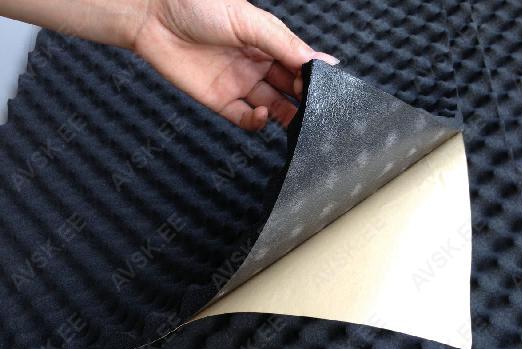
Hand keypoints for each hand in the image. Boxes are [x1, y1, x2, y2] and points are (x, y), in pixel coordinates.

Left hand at [133, 0, 338, 129]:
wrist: (154, 18)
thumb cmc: (199, 8)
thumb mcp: (249, 21)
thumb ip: (283, 44)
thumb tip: (319, 61)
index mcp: (268, 42)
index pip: (299, 63)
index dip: (313, 75)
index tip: (326, 85)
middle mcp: (257, 65)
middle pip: (289, 88)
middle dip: (304, 98)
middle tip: (314, 105)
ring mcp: (240, 84)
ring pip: (273, 106)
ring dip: (287, 115)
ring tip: (298, 119)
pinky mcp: (221, 102)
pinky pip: (245, 119)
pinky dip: (258, 121)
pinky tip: (263, 113)